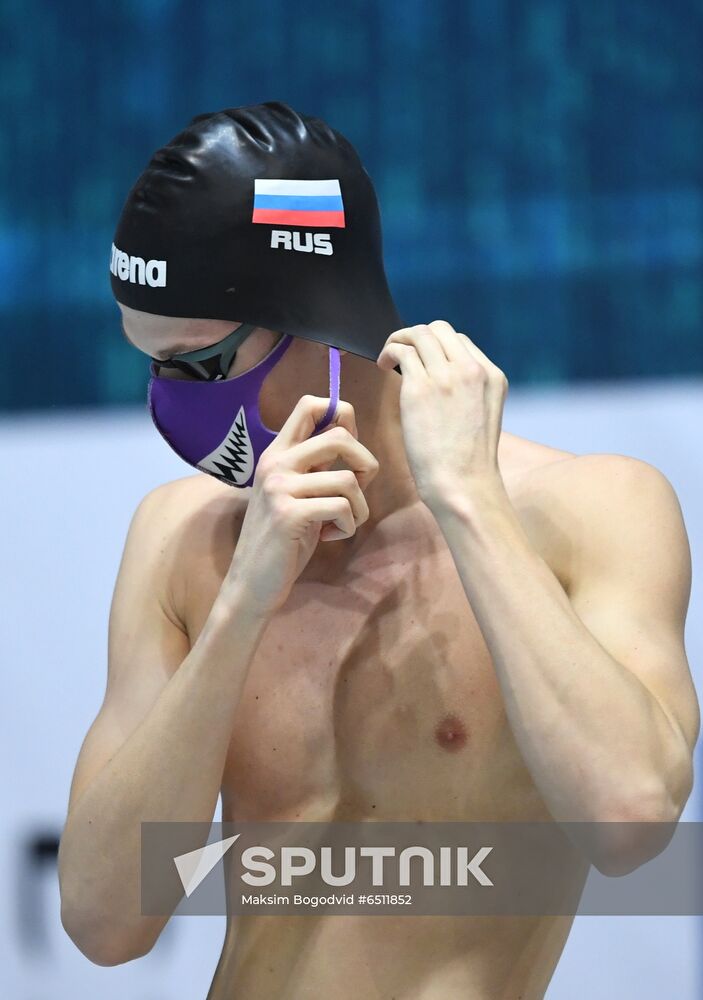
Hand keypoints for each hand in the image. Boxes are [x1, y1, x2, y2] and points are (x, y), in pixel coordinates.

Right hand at [226, 395, 378, 615]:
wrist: (251, 584)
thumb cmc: (282, 540)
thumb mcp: (296, 493)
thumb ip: (315, 466)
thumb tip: (350, 436)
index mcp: (277, 453)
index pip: (309, 405)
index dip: (342, 416)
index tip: (349, 449)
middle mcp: (275, 463)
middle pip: (340, 436)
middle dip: (366, 463)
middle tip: (359, 489)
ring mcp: (280, 488)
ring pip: (348, 479)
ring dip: (359, 507)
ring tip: (342, 523)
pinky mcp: (289, 514)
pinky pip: (343, 507)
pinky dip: (347, 526)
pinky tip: (328, 536)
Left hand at [377, 320, 507, 506]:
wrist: (464, 486)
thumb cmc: (468, 464)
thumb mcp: (482, 418)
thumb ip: (468, 394)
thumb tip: (437, 384)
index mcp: (493, 377)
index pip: (461, 343)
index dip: (437, 348)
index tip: (423, 362)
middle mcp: (473, 370)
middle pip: (440, 329)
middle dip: (418, 337)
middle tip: (403, 354)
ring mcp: (447, 376)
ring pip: (420, 333)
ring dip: (400, 340)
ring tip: (388, 358)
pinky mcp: (421, 387)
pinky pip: (402, 351)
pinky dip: (389, 351)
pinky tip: (384, 366)